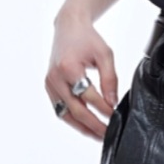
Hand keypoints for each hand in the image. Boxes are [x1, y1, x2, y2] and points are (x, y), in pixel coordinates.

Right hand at [46, 15, 119, 141]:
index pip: (88, 96)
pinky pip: (60, 109)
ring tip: (98, 135)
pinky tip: (86, 125)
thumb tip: (112, 103)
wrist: (69, 27)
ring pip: (65, 114)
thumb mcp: (105, 55)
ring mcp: (49, 84)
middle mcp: (55, 78)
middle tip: (108, 133)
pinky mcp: (48, 87)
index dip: (103, 109)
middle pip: (76, 110)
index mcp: (69, 68)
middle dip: (94, 124)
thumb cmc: (87, 39)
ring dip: (82, 127)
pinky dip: (73, 119)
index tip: (115, 115)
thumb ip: (110, 80)